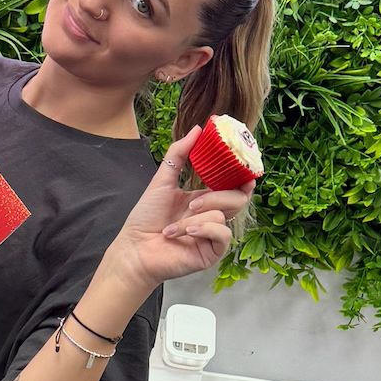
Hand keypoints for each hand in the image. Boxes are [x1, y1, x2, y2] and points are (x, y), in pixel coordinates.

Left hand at [104, 128, 251, 292]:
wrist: (134, 248)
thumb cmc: (146, 218)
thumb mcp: (162, 180)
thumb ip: (179, 153)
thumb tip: (198, 128)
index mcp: (205, 198)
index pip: (234, 185)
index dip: (244, 175)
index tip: (245, 164)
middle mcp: (212, 215)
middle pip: (238, 198)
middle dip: (217, 196)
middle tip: (194, 202)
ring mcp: (213, 234)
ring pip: (224, 215)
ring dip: (195, 218)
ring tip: (174, 226)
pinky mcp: (212, 252)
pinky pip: (222, 234)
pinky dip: (203, 230)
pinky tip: (185, 233)